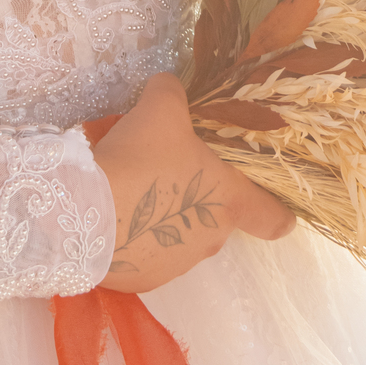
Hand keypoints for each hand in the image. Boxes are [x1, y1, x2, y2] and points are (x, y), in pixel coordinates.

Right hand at [93, 73, 293, 293]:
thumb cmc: (140, 159)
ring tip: (132, 192)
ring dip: (165, 218)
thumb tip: (169, 85)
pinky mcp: (142, 279)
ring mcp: (177, 263)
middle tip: (166, 171)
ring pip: (181, 237)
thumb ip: (172, 92)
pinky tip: (115, 215)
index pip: (274, 218)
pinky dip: (136, 237)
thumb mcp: (160, 109)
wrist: (86, 213)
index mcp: (228, 202)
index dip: (279, 212)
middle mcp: (211, 240)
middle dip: (197, 199)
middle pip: (217, 220)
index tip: (278, 209)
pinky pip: (147, 254)